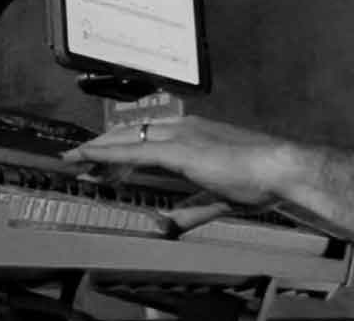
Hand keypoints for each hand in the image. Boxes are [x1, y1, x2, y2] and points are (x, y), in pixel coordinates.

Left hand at [61, 115, 293, 207]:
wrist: (279, 167)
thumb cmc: (259, 179)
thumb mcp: (217, 197)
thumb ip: (191, 209)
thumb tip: (168, 224)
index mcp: (195, 134)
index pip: (147, 137)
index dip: (120, 146)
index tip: (98, 158)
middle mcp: (184, 128)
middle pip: (131, 133)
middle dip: (102, 146)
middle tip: (77, 160)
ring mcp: (181, 135)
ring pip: (127, 138)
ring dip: (98, 149)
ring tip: (74, 159)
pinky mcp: (180, 149)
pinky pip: (134, 150)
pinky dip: (106, 153)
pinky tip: (88, 157)